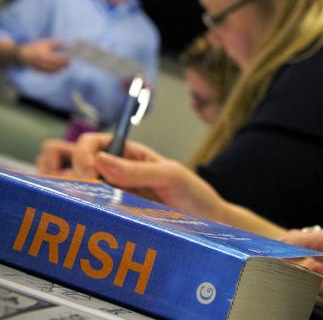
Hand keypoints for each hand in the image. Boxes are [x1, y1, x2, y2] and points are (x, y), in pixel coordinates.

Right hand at [17, 38, 68, 71]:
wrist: (22, 54)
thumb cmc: (36, 46)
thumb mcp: (46, 42)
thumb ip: (56, 43)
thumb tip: (67, 45)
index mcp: (44, 54)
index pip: (57, 59)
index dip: (64, 59)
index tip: (70, 58)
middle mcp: (42, 62)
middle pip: (55, 66)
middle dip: (63, 65)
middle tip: (69, 63)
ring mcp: (40, 67)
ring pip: (53, 70)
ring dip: (60, 69)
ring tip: (65, 66)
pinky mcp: (39, 71)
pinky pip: (49, 73)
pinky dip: (55, 72)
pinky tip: (59, 70)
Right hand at [37, 133, 229, 221]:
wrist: (209, 225)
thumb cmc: (194, 194)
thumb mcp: (170, 175)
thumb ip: (138, 169)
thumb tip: (100, 159)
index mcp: (128, 155)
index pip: (94, 144)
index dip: (83, 153)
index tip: (89, 172)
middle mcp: (116, 174)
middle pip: (78, 166)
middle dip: (68, 173)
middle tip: (82, 192)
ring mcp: (114, 198)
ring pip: (80, 191)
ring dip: (72, 195)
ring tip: (78, 206)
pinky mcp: (116, 220)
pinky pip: (93, 215)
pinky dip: (84, 215)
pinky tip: (87, 222)